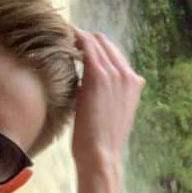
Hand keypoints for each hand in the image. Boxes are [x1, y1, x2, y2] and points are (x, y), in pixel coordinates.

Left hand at [71, 28, 144, 192]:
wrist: (101, 156)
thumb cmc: (100, 143)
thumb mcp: (112, 117)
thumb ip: (111, 98)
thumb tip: (98, 92)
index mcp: (135, 83)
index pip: (113, 52)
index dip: (93, 47)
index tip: (73, 45)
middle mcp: (129, 75)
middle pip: (104, 42)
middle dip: (83, 39)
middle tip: (61, 38)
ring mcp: (116, 73)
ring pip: (94, 40)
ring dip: (75, 36)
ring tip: (56, 35)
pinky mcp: (99, 75)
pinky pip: (85, 45)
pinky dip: (72, 38)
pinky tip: (58, 37)